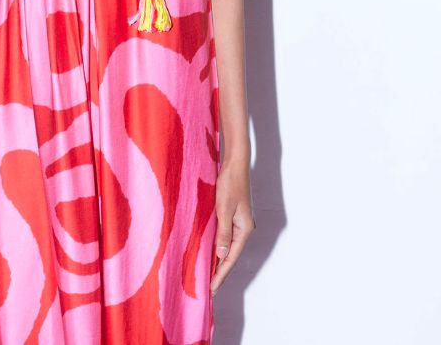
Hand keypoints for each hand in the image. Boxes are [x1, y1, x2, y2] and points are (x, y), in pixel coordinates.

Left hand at [210, 158, 255, 294]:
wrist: (235, 163)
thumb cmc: (230, 183)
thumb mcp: (224, 209)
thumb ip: (223, 233)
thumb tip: (222, 256)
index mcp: (245, 230)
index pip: (230, 258)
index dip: (221, 275)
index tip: (212, 290)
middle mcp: (244, 229)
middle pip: (230, 256)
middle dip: (220, 272)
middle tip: (208, 290)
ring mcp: (239, 223)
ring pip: (228, 247)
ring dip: (218, 261)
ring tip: (208, 276)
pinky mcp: (233, 216)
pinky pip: (225, 237)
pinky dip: (218, 247)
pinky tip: (210, 252)